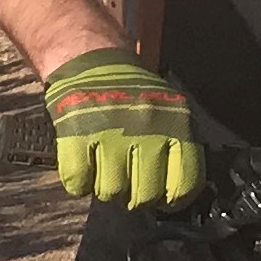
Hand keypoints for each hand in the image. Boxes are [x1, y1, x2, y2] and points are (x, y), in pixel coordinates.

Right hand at [43, 49, 204, 208]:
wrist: (93, 61)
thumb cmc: (135, 97)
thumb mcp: (171, 113)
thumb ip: (178, 148)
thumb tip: (175, 196)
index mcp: (176, 123)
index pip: (184, 184)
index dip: (172, 199)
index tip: (162, 198)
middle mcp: (147, 127)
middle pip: (144, 195)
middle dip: (135, 196)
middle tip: (128, 182)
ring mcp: (110, 130)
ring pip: (110, 192)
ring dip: (106, 188)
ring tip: (105, 170)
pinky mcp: (75, 133)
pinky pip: (78, 181)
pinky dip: (78, 181)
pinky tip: (85, 166)